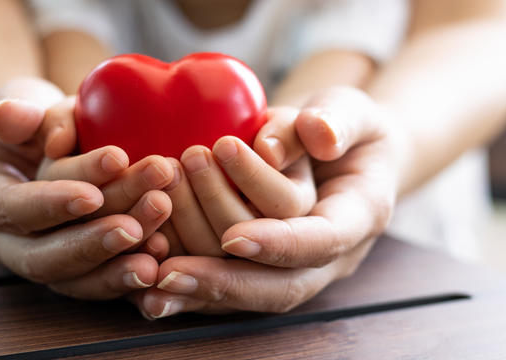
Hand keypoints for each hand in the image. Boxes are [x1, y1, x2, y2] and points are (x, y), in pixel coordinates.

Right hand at [0, 78, 172, 298]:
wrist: (42, 143)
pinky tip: (164, 255)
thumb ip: (16, 111)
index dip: (51, 206)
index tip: (93, 195)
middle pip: (47, 256)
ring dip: (123, 257)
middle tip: (149, 211)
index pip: (12, 209)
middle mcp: (4, 240)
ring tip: (163, 235)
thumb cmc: (31, 117)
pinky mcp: (74, 269)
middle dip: (98, 240)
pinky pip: (100, 281)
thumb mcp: (16, 100)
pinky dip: (129, 274)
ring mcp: (40, 258)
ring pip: (77, 275)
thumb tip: (13, 116)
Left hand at [133, 87, 399, 316]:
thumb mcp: (353, 110)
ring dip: (197, 274)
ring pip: (247, 288)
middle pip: (280, 285)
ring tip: (150, 248)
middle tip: (170, 268)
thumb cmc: (344, 126)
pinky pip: (227, 286)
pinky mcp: (263, 265)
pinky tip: (146, 282)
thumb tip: (315, 134)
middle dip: (224, 280)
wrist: (337, 152)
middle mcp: (328, 254)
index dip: (279, 244)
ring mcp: (294, 264)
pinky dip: (188, 288)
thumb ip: (339, 119)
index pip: (322, 241)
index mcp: (358, 216)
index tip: (233, 237)